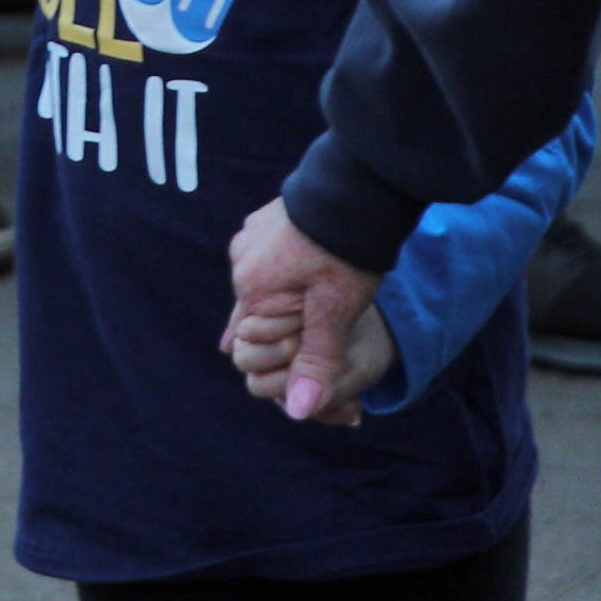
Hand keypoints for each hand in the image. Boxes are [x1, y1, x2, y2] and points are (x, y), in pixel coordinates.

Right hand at [222, 198, 384, 428]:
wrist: (360, 187)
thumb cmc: (346, 253)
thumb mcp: (336, 314)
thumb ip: (315, 363)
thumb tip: (300, 412)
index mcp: (250, 289)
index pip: (255, 342)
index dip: (292, 345)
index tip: (324, 326)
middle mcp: (241, 262)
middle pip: (261, 314)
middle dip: (293, 319)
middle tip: (332, 299)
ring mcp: (251, 236)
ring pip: (269, 286)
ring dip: (294, 293)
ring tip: (329, 280)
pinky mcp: (265, 220)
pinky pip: (273, 258)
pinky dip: (293, 268)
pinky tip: (316, 263)